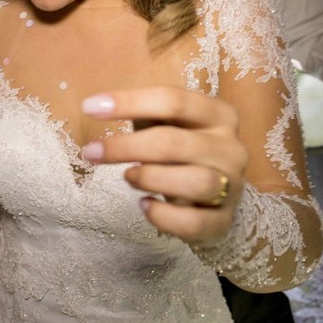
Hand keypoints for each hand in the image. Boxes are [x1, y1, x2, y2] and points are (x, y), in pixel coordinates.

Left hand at [80, 87, 247, 248]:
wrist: (219, 199)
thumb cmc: (185, 155)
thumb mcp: (171, 126)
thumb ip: (148, 114)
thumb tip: (101, 106)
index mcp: (219, 115)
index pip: (174, 101)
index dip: (129, 102)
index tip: (89, 108)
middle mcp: (232, 148)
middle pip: (175, 142)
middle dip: (127, 147)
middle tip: (91, 153)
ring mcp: (233, 187)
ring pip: (195, 182)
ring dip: (150, 178)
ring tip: (128, 177)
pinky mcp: (223, 221)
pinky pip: (193, 222)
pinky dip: (163, 216)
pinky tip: (145, 205)